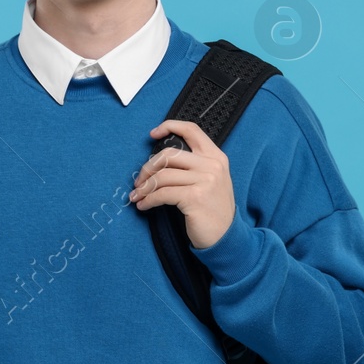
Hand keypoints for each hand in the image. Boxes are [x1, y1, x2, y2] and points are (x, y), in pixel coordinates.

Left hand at [130, 119, 235, 248]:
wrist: (226, 237)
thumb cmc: (213, 210)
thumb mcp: (212, 181)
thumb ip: (195, 165)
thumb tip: (160, 160)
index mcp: (216, 157)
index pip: (191, 130)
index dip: (170, 126)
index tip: (153, 134)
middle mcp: (212, 165)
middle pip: (169, 155)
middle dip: (147, 168)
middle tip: (139, 182)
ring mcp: (204, 180)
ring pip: (162, 176)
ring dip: (144, 188)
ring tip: (137, 197)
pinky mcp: (194, 197)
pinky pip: (162, 194)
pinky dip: (148, 200)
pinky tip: (144, 206)